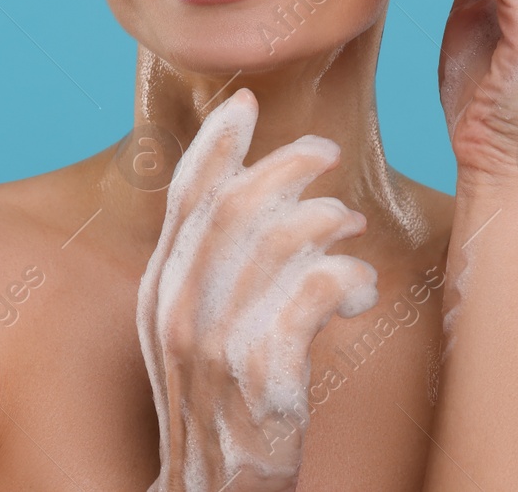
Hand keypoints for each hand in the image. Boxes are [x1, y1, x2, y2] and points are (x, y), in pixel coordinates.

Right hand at [138, 88, 378, 491]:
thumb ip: (209, 272)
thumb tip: (256, 202)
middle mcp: (178, 307)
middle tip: (329, 153)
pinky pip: (314, 291)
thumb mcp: (194, 334)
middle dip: (289, 164)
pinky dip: (346, 278)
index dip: (215, 141)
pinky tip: (359, 293)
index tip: (246, 103)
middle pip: (236, 202)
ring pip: (279, 237)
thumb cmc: (218, 413)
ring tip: (350, 231)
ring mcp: (216, 342)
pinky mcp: (264, 376)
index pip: (183, 194)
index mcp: (158, 289)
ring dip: (326, 220)